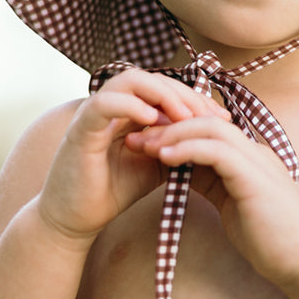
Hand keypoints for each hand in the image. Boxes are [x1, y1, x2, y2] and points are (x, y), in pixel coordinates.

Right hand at [36, 70, 229, 243]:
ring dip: (161, 94)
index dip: (195, 99)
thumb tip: (212, 137)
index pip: (165, 89)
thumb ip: (177, 147)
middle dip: (185, 95)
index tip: (222, 119)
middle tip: (210, 116)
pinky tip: (153, 121)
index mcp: (128, 111)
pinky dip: (130, 106)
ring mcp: (94, 113)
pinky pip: (104, 104)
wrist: (76, 219)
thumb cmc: (112, 192)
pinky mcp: (80, 128)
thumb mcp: (156, 166)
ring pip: (129, 81)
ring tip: (185, 117)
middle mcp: (111, 105)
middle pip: (152, 79)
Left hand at [125, 115, 298, 285]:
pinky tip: (164, 158)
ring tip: (144, 146)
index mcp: (249, 156)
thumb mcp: (230, 204)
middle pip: (206, 120)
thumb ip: (209, 183)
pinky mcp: (255, 178)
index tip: (145, 142)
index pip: (208, 129)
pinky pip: (217, 151)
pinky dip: (188, 149)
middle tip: (136, 139)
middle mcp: (255, 151)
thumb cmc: (268, 239)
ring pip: (211, 128)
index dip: (175, 131)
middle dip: (168, 126)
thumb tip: (180, 171)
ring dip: (173, 134)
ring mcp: (258, 161)